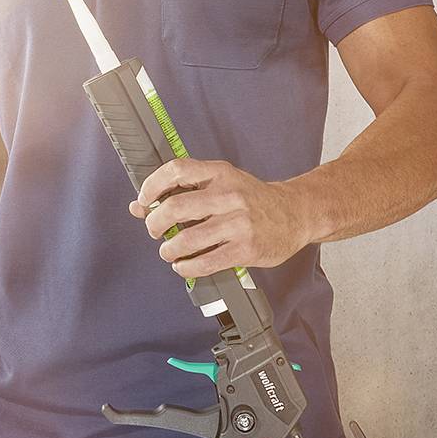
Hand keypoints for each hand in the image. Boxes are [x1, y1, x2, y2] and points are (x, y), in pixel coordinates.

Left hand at [129, 158, 315, 280]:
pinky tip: (184, 265)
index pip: (177, 170)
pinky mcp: (246, 248)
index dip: (152, 186)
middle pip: (176, 207)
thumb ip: (183, 191)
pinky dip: (187, 266)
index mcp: (220, 173)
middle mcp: (229, 195)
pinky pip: (206, 262)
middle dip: (155, 224)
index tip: (144, 200)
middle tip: (155, 231)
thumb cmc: (254, 199)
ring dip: (169, 249)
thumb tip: (139, 206)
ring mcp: (239, 223)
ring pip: (188, 239)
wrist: (296, 213)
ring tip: (169, 251)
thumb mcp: (222, 183)